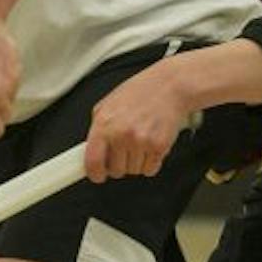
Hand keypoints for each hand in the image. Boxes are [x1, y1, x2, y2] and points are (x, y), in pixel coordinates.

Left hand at [85, 64, 194, 183]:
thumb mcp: (109, 104)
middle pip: (116, 170)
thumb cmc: (141, 92)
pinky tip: (151, 145)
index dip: (95, 173)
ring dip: (136, 162)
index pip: (93, 161)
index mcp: (104, 124)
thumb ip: (98, 127)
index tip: (97, 175)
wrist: (170, 86)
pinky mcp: (159, 147)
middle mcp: (121, 134)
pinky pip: (150, 169)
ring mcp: (141, 142)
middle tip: (125, 149)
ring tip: (140, 141)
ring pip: (134, 171)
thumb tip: (91, 150)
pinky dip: (151, 162)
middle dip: (119, 163)